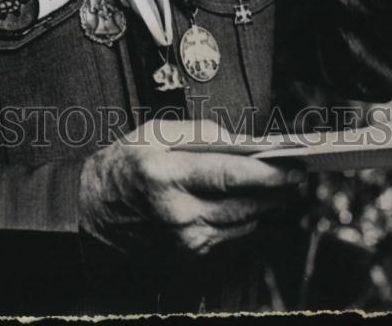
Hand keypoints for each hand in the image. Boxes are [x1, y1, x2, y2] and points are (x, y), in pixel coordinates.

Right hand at [78, 119, 302, 258]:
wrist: (92, 212)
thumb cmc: (123, 166)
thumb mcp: (154, 133)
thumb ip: (201, 134)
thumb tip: (243, 142)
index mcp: (164, 176)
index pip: (229, 175)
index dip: (267, 173)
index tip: (293, 167)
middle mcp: (176, 214)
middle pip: (245, 205)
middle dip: (277, 192)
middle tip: (299, 176)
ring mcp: (183, 242)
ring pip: (244, 225)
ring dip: (268, 209)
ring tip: (282, 190)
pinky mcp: (188, 258)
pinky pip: (232, 239)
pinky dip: (247, 222)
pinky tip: (254, 207)